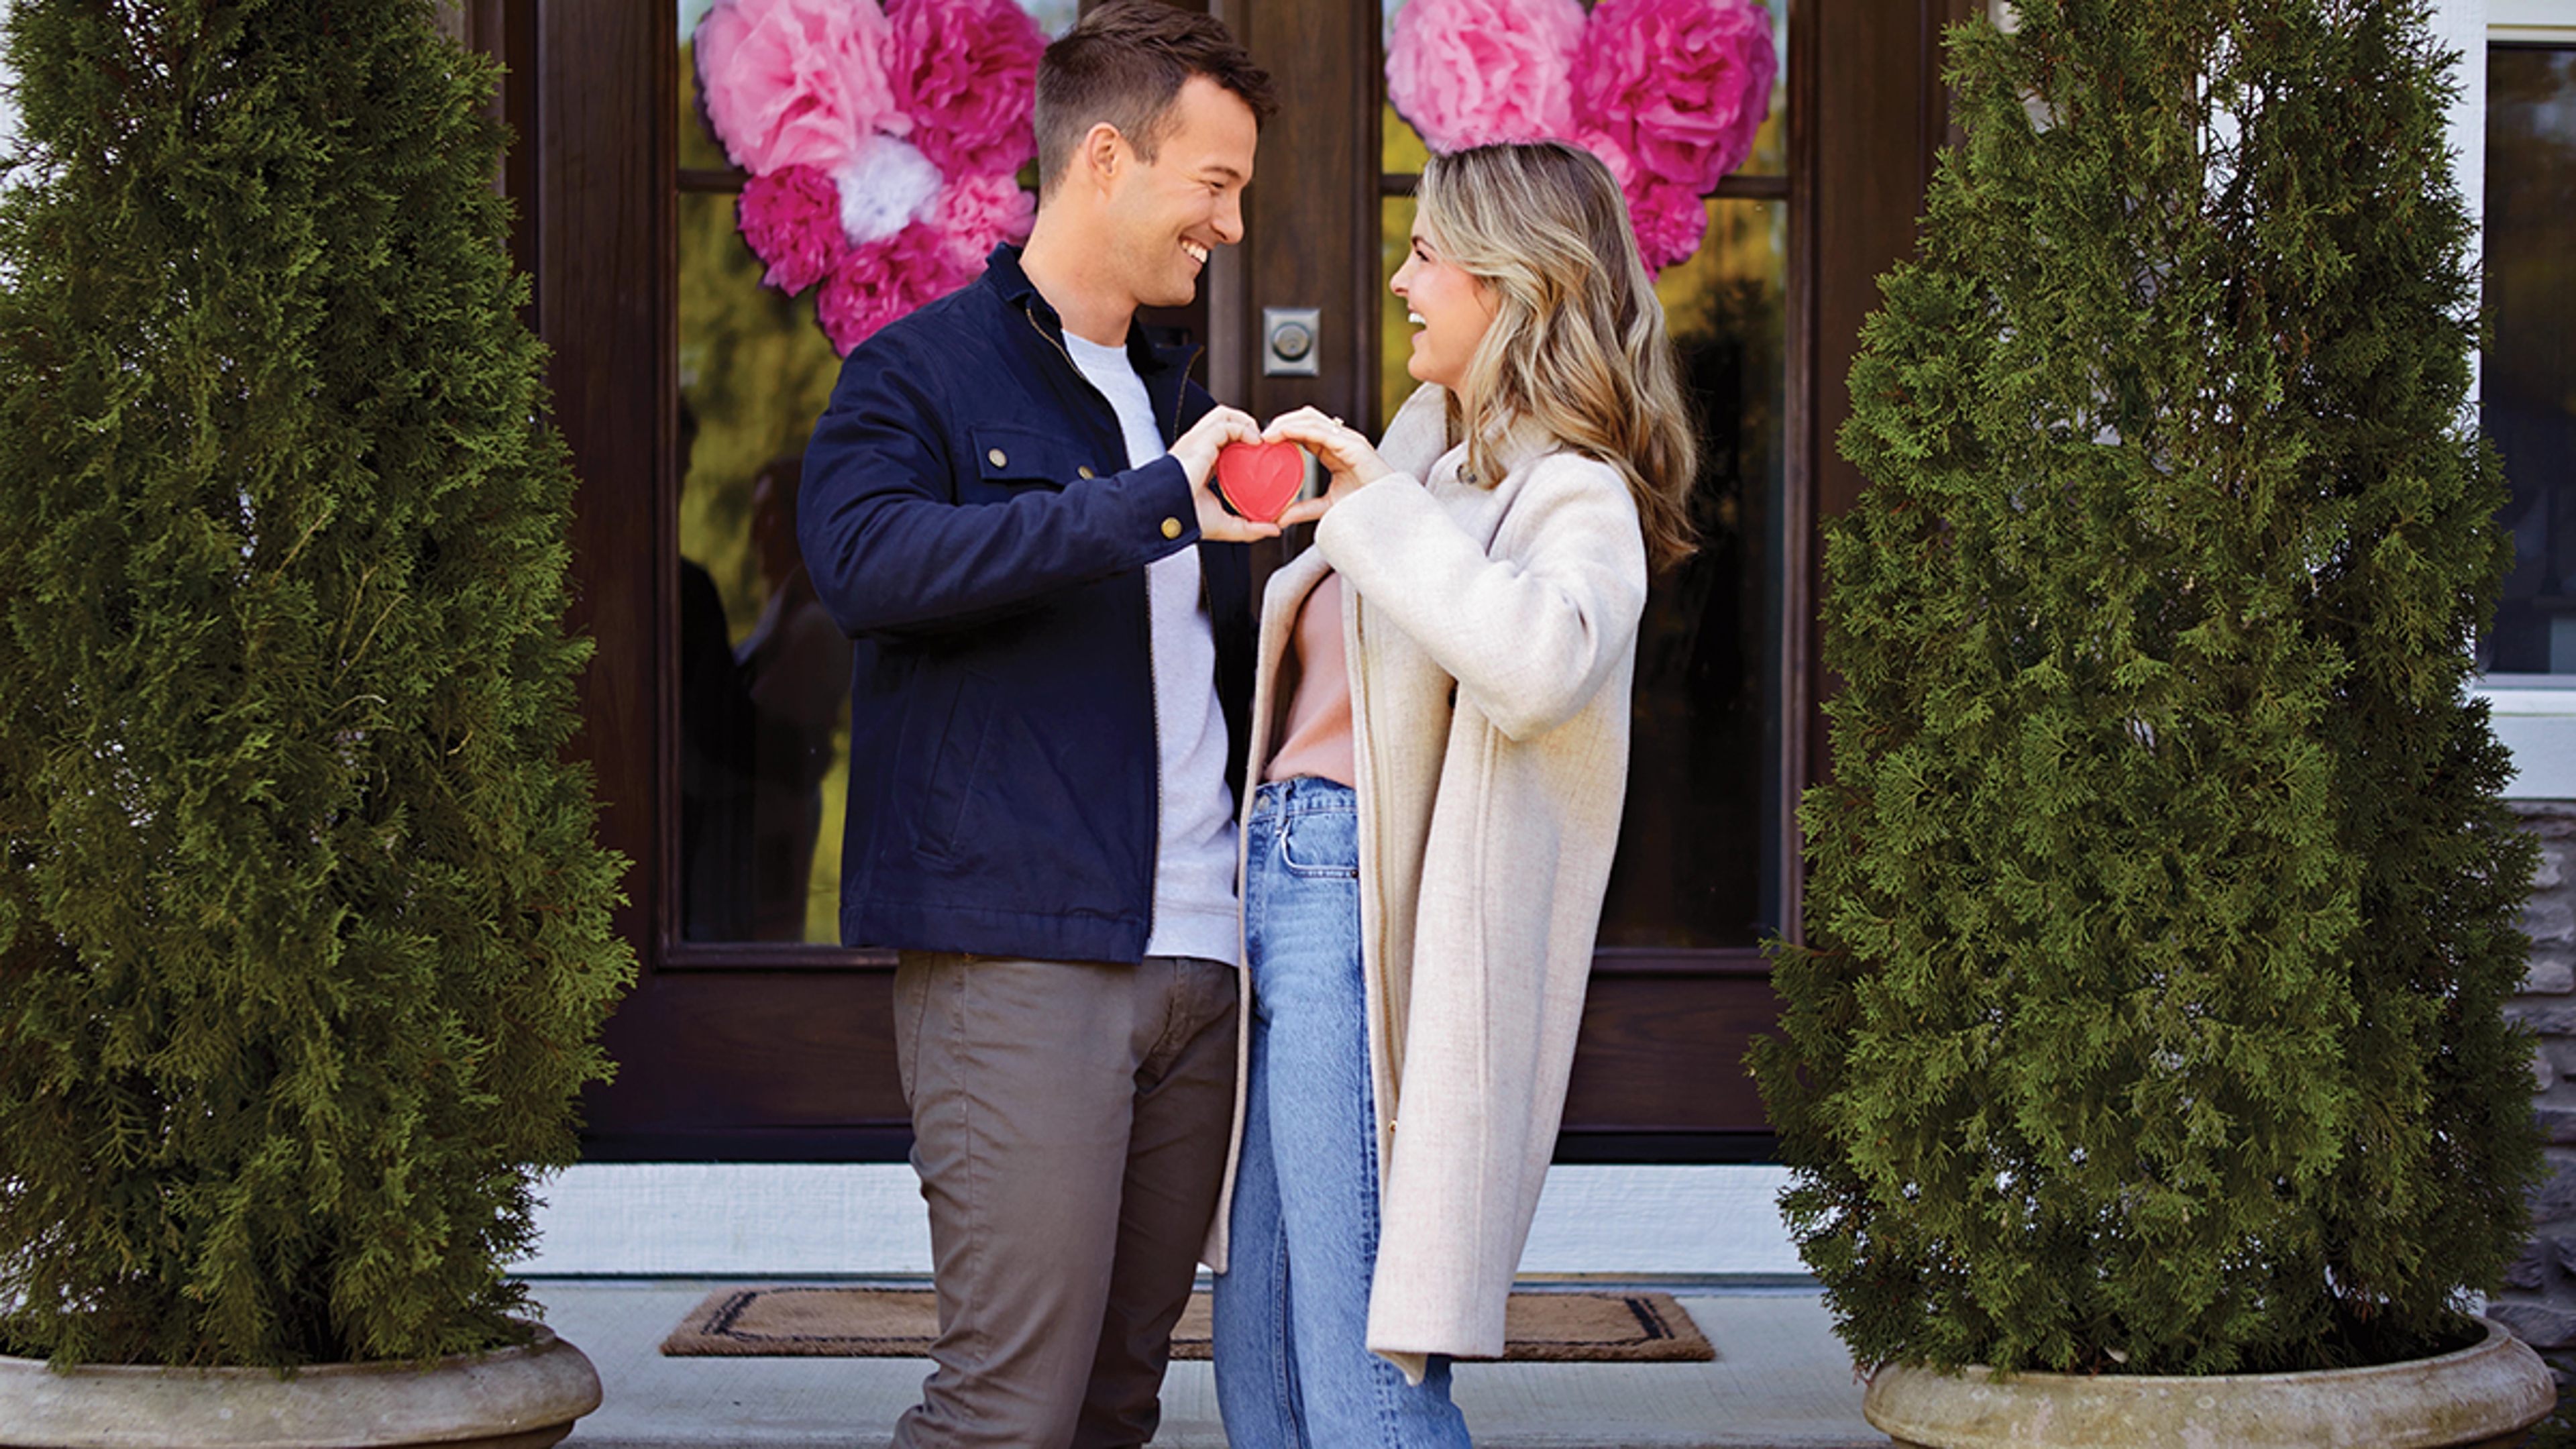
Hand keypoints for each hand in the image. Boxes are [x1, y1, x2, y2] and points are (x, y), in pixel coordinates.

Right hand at [1169, 406, 1279, 542]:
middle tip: (1262, 444)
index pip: (1222, 442)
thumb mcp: (1225, 525)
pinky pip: (1227, 424)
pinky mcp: (1202, 440)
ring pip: (1224, 415)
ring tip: (1260, 439)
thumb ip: (1250, 527)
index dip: (1242, 443)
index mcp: (1200, 463)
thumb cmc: (1186, 518)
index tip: (1261, 457)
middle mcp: (1198, 448)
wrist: (1169, 514)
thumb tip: (1274, 530)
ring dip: (1246, 422)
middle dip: (1245, 425)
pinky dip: (1244, 429)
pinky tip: (1256, 442)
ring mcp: (1198, 441)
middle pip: (1223, 421)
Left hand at [1262, 408, 1389, 527]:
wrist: (1389, 514)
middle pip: (1306, 417)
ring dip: (1285, 422)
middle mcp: (1342, 439)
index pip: (1305, 429)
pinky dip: (1297, 430)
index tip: (1263, 442)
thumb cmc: (1366, 507)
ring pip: (1310, 418)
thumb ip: (1304, 509)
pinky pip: (1320, 431)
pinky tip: (1281, 436)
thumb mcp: (1327, 507)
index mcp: (1335, 449)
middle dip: (1281, 422)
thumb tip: (1280, 518)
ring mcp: (1348, 440)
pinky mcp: (1353, 445)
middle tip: (1261, 436)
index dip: (1284, 430)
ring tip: (1267, 435)